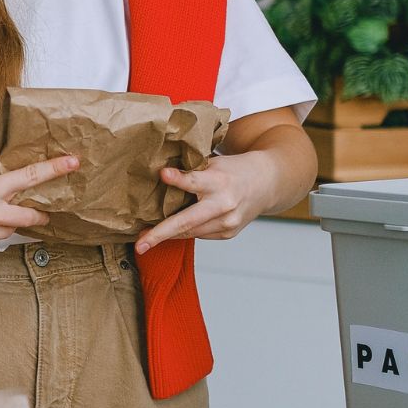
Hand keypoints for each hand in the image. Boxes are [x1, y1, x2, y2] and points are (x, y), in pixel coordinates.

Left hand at [137, 152, 279, 251]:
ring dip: (167, 235)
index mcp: (220, 181)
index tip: (162, 174)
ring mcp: (227, 223)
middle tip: (140, 244)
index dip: (178, 179)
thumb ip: (192, 171)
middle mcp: (224, 205)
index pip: (196, 181)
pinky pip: (198, 235)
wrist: (267, 183)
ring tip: (145, 238)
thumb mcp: (214, 163)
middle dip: (161, 234)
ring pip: (190, 232)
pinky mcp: (227, 233)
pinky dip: (183, 232)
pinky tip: (170, 231)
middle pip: (188, 221)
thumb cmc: (234, 169)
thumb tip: (159, 176)